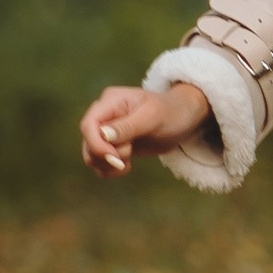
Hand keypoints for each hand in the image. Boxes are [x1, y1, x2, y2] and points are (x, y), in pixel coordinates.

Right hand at [80, 82, 209, 179]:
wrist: (184, 119)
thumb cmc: (171, 112)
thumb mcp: (153, 116)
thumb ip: (128, 126)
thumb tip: (103, 135)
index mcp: (110, 101)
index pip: (88, 124)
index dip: (96, 143)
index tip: (114, 156)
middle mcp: (104, 115)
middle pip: (88, 142)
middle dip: (106, 155)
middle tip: (129, 155)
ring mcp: (107, 132)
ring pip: (91, 155)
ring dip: (108, 164)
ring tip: (129, 161)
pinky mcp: (113, 146)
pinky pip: (100, 164)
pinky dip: (110, 170)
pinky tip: (128, 166)